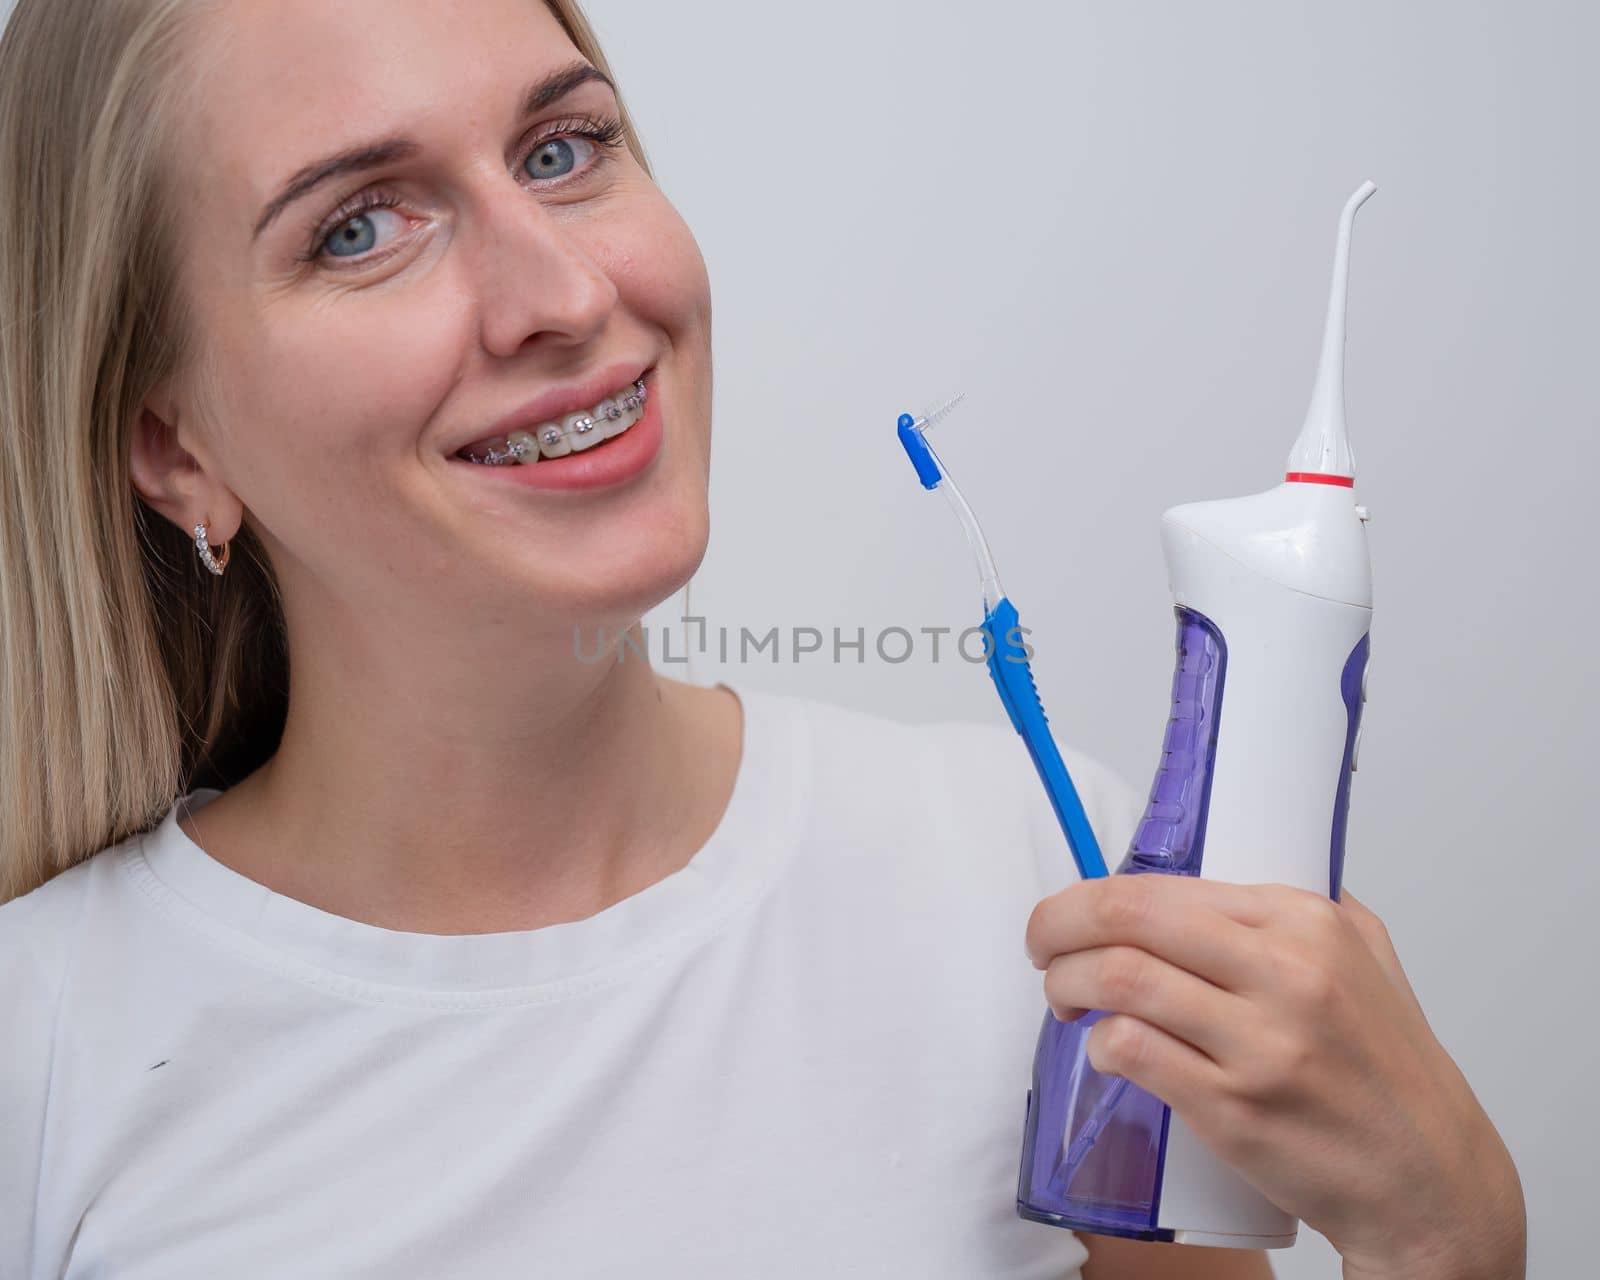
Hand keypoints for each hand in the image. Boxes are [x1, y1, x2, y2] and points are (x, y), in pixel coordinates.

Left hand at [1024, 875, 1526, 1279]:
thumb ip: (1296, 903)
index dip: (1090, 897)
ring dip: (1065, 986)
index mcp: (1305, 920)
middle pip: (1126, 917)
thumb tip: (1203, 874)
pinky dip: (1100, 1045)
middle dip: (1057, 926)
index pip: (1159, 885)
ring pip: (1118, 981)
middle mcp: (1285, 972)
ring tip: (1064, 1000)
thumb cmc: (1388, 1066)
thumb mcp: (1365, 952)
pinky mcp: (1234, 1109)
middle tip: (1043, 949)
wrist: (1430, 1176)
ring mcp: (1259, 1043)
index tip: (1071, 917)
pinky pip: (1133, 1053)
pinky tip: (1106, 1048)